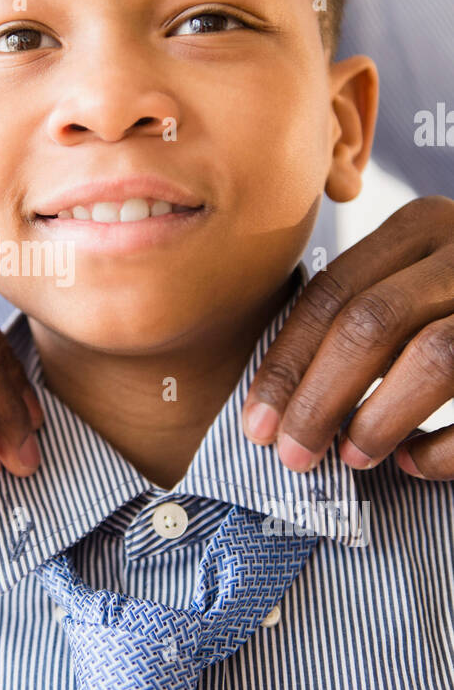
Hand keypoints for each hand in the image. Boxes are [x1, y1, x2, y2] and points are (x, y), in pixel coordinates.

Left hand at [242, 196, 453, 479]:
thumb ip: (364, 319)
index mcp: (423, 226)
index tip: (256, 424)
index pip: (332, 293)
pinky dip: (446, 445)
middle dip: (318, 397)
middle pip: (372, 323)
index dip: (285, 364)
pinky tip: (415, 462)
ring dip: (380, 417)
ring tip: (350, 457)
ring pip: (436, 356)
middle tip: (291, 454)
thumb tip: (283, 404)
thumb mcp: (417, 284)